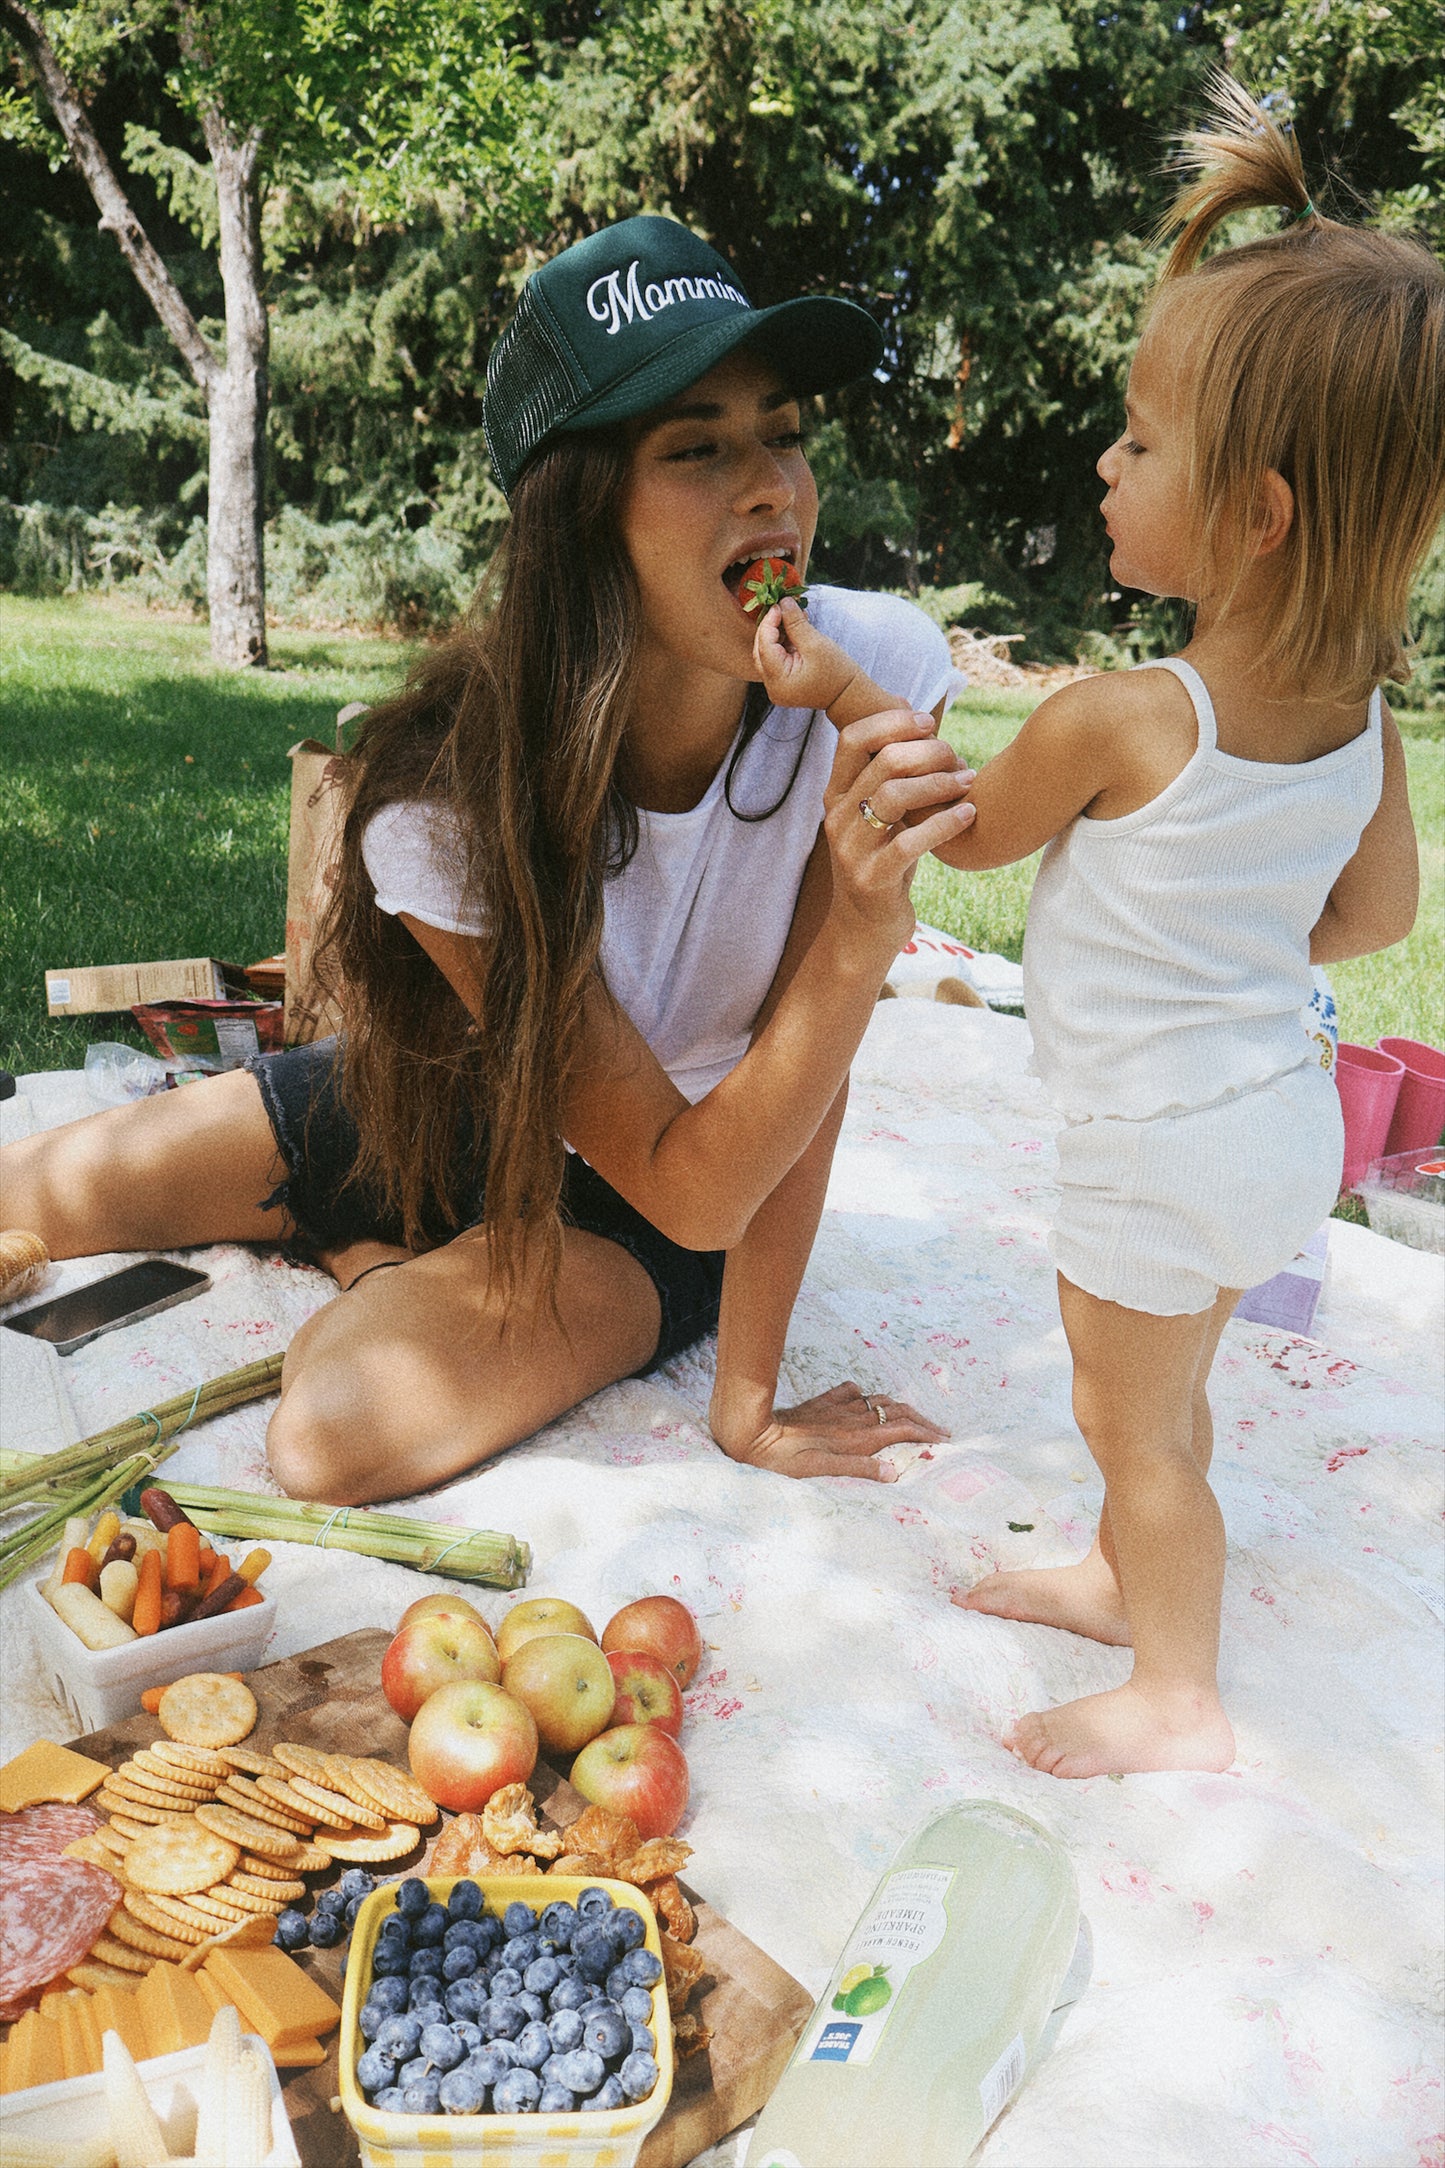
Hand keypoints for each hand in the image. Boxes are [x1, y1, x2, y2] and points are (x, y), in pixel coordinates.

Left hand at [711, 1380, 946, 1480]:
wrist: (754, 1432)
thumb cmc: (786, 1459)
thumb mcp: (823, 1470)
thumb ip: (859, 1469)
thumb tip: (893, 1472)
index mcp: (857, 1437)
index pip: (903, 1429)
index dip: (926, 1433)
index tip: (944, 1440)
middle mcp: (853, 1419)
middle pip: (897, 1412)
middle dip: (921, 1419)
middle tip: (939, 1430)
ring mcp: (839, 1407)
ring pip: (879, 1400)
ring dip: (900, 1408)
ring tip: (913, 1416)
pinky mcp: (823, 1402)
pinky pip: (853, 1392)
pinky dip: (868, 1395)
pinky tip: (867, 1399)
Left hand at [754, 597, 861, 713]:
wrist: (849, 696)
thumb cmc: (837, 672)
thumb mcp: (815, 644)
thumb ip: (796, 623)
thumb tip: (783, 602)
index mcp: (779, 681)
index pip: (764, 646)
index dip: (768, 623)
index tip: (778, 605)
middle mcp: (772, 688)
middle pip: (761, 651)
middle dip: (770, 628)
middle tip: (782, 609)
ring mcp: (776, 687)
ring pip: (767, 654)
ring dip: (776, 634)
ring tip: (791, 617)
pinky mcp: (783, 683)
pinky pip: (776, 660)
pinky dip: (782, 644)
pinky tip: (793, 630)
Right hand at [820, 709, 976, 963]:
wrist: (865, 929)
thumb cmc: (885, 861)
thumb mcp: (883, 813)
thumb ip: (891, 771)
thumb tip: (913, 711)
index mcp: (836, 794)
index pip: (853, 738)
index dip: (893, 722)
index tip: (930, 724)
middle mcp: (837, 817)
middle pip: (883, 761)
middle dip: (929, 753)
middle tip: (959, 760)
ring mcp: (851, 850)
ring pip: (895, 796)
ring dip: (940, 784)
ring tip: (967, 783)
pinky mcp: (872, 879)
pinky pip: (910, 842)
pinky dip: (945, 823)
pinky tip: (968, 814)